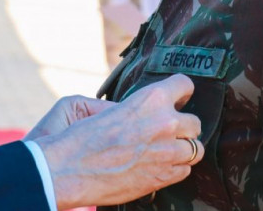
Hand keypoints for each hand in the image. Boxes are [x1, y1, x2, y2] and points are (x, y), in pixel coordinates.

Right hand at [35, 74, 202, 208]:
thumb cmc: (80, 139)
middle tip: (168, 130)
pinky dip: (175, 169)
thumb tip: (145, 113)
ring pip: (195, 149)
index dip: (180, 91)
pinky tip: (158, 166)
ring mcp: (168, 152)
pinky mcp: (164, 177)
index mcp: (150, 99)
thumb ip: (133, 108)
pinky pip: (185, 171)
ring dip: (182, 149)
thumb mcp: (105, 109)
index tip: (177, 96)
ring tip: (165, 150)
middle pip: (194, 122)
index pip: (185, 85)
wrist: (67, 170)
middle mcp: (165, 123)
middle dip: (182, 126)